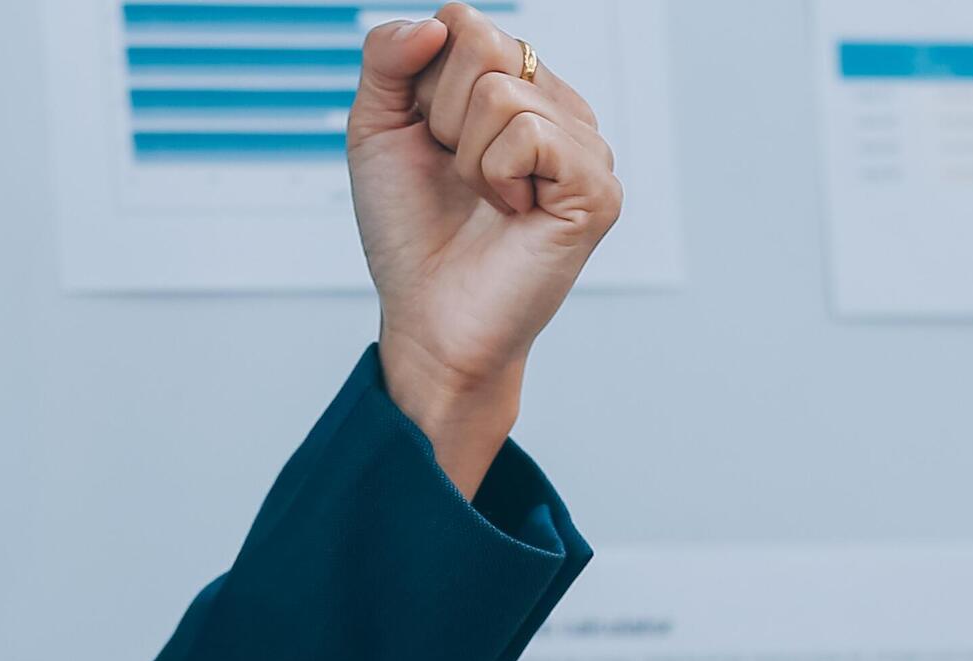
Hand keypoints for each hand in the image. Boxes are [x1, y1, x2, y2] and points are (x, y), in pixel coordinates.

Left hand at [347, 1, 622, 491]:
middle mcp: (557, 105)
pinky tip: (511, 212)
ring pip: (502, 93)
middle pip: (484, 43)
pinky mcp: (596, 186)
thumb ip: (388, 56)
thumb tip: (438, 22)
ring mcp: (585, 144)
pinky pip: (529, 134)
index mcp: (514, 86)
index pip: (463, 22)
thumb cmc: (410, 232)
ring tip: (484, 199)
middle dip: (440, 116)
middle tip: (456, 175)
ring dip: (467, 157)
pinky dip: (497, 177)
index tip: (428, 142)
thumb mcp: (376, 128)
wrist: (427, 317)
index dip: (423, 84)